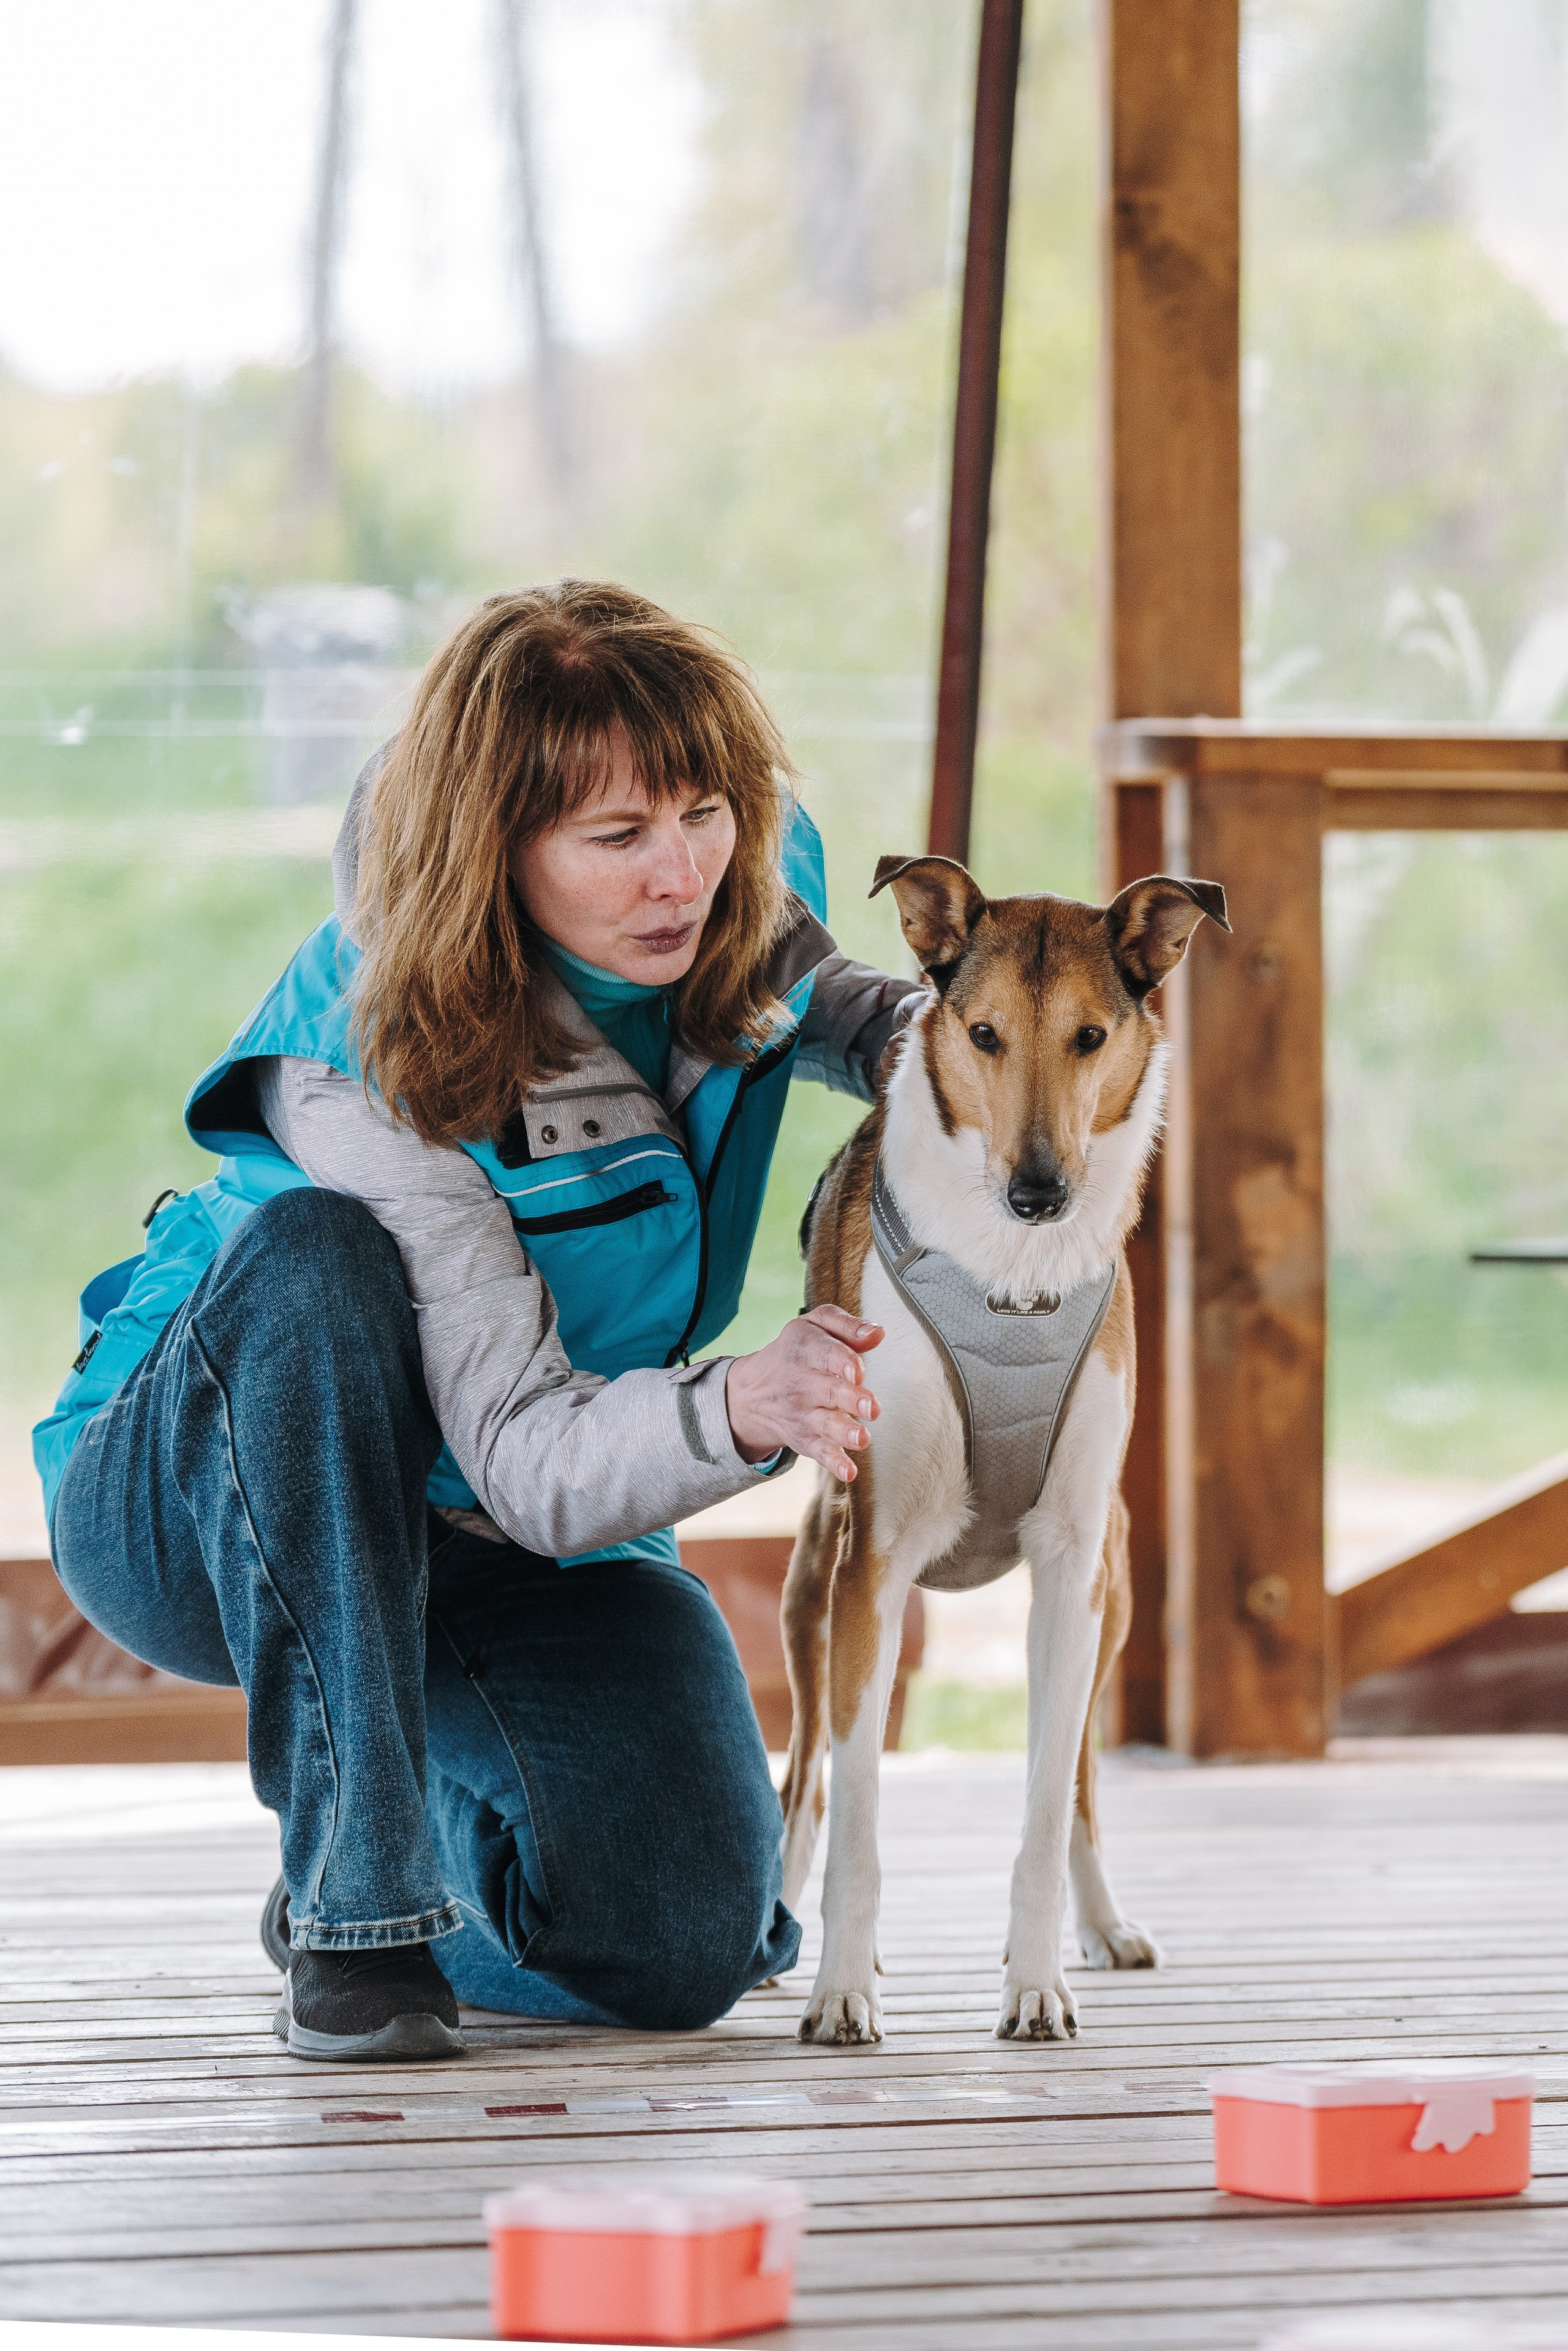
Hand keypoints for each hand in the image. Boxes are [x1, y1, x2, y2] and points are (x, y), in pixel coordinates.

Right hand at [725, 1305, 882, 1481]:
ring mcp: (804, 1415)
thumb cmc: (797, 1352)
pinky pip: (820, 1453)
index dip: (843, 1361)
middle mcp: (802, 1384)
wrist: (753, 1391)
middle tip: (871, 1407)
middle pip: (828, 1391)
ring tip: (862, 1438)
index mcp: (806, 1349)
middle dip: (850, 1399)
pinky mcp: (807, 1440)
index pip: (826, 1353)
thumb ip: (847, 1326)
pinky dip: (834, 1464)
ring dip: (844, 1432)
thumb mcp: (814, 1326)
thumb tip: (877, 1333)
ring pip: (825, 1424)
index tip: (858, 1371)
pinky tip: (849, 1471)